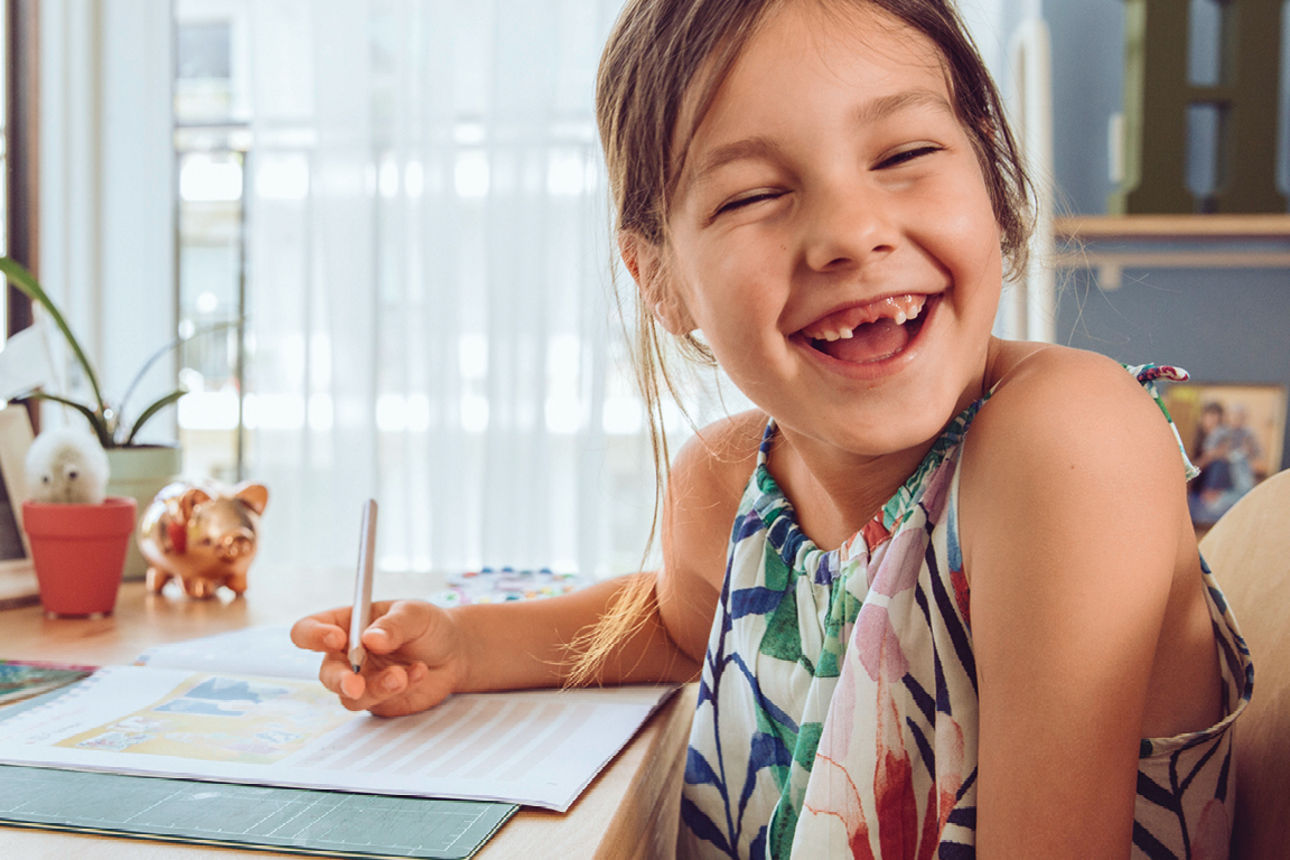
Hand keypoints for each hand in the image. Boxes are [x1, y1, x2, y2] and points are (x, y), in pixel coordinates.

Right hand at [290, 599, 466, 715]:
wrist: (454, 652)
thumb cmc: (427, 626)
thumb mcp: (415, 614)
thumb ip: (393, 625)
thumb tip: (371, 639)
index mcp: (344, 625)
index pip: (308, 630)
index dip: (314, 636)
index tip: (336, 638)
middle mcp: (345, 656)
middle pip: (326, 673)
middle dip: (340, 680)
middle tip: (355, 683)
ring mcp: (360, 681)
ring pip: (350, 696)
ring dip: (376, 688)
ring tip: (402, 674)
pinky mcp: (378, 702)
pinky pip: (378, 703)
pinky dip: (400, 689)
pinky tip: (419, 672)